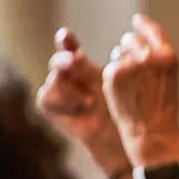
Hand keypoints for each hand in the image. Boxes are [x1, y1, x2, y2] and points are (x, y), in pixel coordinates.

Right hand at [39, 29, 127, 175]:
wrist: (128, 143)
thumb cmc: (134, 111)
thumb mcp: (133, 85)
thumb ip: (128, 66)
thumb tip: (128, 41)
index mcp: (86, 68)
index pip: (69, 47)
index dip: (65, 41)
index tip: (66, 35)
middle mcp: (71, 80)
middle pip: (58, 61)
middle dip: (63, 58)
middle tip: (75, 60)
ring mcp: (64, 96)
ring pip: (52, 79)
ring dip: (68, 85)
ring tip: (91, 99)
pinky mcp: (58, 112)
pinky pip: (45, 98)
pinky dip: (61, 100)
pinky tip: (85, 106)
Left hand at [103, 14, 178, 168]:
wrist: (153, 132)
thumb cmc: (163, 107)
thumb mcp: (169, 77)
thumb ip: (157, 56)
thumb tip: (140, 33)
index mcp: (169, 56)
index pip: (153, 30)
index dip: (143, 24)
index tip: (137, 20)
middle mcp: (150, 57)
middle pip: (130, 39)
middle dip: (129, 49)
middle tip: (135, 73)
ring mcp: (131, 64)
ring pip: (118, 52)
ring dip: (121, 64)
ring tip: (132, 87)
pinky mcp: (114, 74)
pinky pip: (110, 67)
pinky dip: (113, 78)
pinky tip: (122, 92)